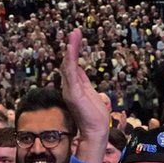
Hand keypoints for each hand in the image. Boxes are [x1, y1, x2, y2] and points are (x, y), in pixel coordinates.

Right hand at [60, 28, 107, 162]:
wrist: (95, 131)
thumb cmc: (95, 116)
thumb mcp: (92, 94)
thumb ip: (85, 83)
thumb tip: (81, 72)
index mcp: (75, 86)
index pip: (72, 65)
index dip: (73, 51)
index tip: (76, 37)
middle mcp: (69, 86)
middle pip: (68, 62)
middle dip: (72, 46)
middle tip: (75, 31)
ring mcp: (69, 89)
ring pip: (68, 64)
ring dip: (71, 48)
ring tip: (74, 34)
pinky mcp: (72, 92)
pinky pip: (70, 73)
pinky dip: (70, 59)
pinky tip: (71, 48)